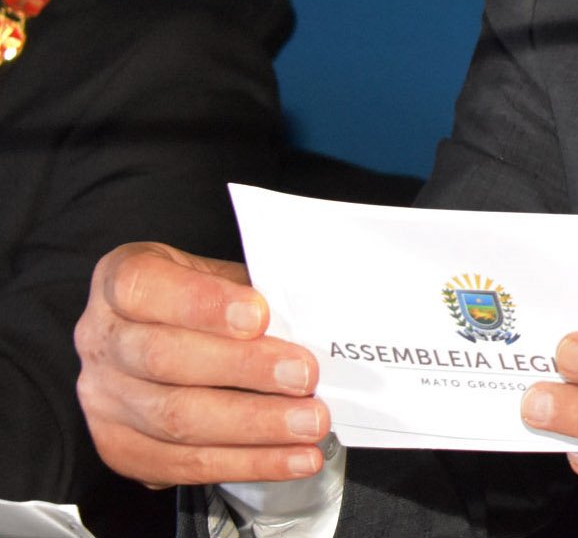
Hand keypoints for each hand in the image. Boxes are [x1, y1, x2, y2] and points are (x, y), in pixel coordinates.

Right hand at [74, 242, 329, 486]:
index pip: (144, 287)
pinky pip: (183, 464)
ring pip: (176, 419)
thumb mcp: (222, 277)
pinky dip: (247, 462)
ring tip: (309, 424)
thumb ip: (253, 292)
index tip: (258, 315)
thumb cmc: (201, 302)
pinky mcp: (120, 448)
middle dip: (244, 370)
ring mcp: (104, 398)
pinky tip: (291, 458)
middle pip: (164, 359)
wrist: (159, 339)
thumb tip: (309, 322)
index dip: (202, 302)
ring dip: (254, 426)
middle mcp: (102, 340)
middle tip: (303, 377)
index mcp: (120, 281)